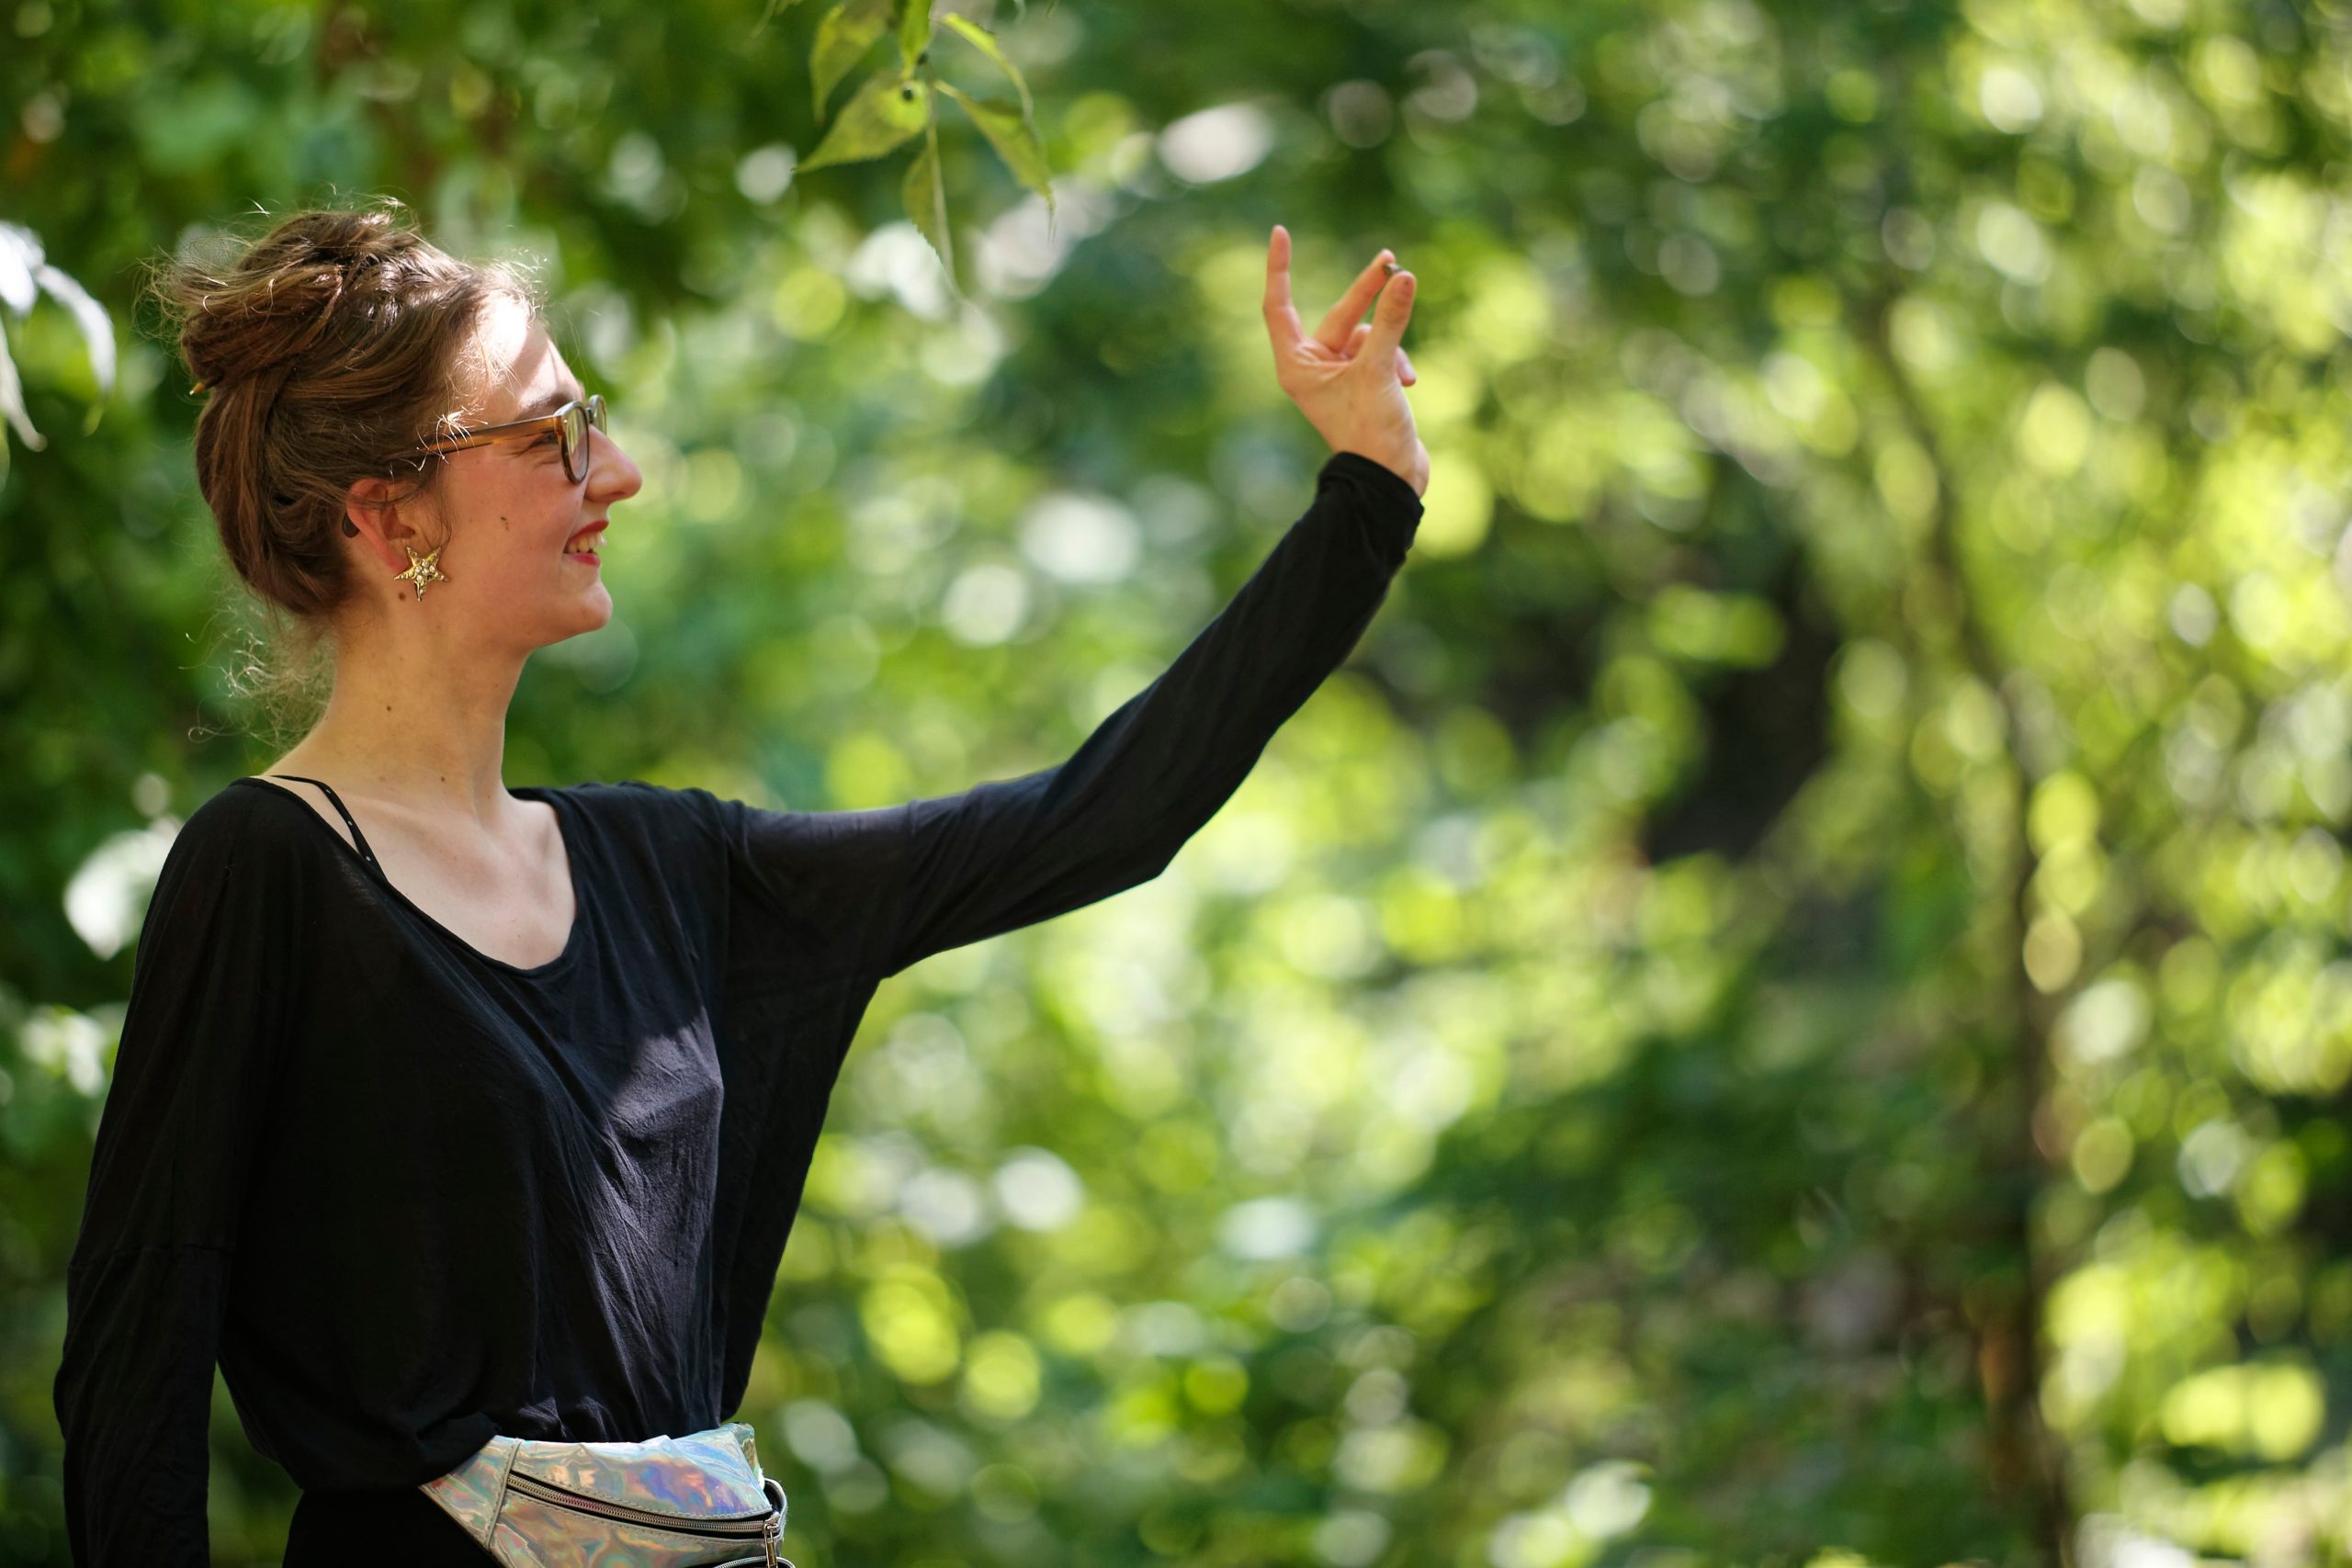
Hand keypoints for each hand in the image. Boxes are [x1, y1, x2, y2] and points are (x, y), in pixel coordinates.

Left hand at [1262, 224, 1429, 497]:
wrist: (1391, 479)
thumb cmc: (1371, 431)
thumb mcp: (1379, 369)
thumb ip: (1390, 321)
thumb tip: (1404, 276)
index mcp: (1296, 365)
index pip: (1278, 306)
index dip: (1278, 269)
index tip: (1280, 232)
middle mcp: (1311, 368)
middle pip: (1338, 314)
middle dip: (1368, 293)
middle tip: (1391, 261)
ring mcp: (1338, 376)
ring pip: (1368, 334)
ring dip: (1390, 345)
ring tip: (1402, 374)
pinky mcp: (1363, 383)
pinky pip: (1381, 352)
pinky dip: (1396, 361)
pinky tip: (1409, 384)